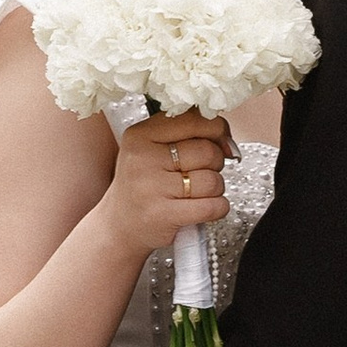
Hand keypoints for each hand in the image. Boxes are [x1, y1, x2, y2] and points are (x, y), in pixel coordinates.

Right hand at [104, 108, 228, 259]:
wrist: (118, 226)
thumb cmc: (143, 185)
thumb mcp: (152, 150)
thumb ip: (187, 135)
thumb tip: (228, 141)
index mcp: (140, 135)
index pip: (193, 120)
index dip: (217, 129)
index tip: (220, 140)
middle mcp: (143, 158)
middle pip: (207, 151)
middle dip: (215, 163)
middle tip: (200, 172)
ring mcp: (152, 187)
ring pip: (213, 180)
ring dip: (215, 189)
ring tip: (197, 193)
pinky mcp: (164, 215)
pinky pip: (213, 206)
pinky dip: (218, 208)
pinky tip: (204, 208)